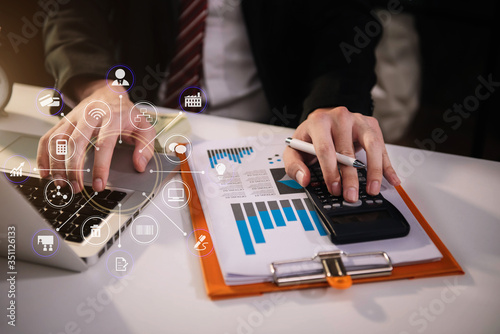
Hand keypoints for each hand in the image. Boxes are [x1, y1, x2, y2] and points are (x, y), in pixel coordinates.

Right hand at [37, 80, 155, 192]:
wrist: (109, 93)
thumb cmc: (126, 114)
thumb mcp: (144, 127)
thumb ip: (146, 147)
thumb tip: (139, 166)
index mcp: (112, 118)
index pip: (104, 144)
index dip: (101, 166)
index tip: (99, 184)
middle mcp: (90, 116)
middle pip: (76, 142)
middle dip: (74, 168)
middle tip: (76, 187)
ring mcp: (74, 118)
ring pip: (59, 140)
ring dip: (57, 164)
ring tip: (62, 184)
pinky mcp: (63, 121)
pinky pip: (48, 137)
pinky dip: (44, 155)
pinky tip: (46, 172)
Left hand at [283, 107, 399, 201]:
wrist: (324, 120)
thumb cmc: (310, 137)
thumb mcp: (294, 149)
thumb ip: (294, 165)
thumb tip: (304, 179)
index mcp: (318, 122)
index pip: (326, 148)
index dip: (330, 171)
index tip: (334, 188)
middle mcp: (340, 118)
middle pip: (347, 150)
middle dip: (350, 177)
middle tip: (351, 195)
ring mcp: (358, 120)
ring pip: (371, 145)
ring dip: (374, 170)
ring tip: (372, 190)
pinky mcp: (371, 125)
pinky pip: (382, 147)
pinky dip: (387, 165)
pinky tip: (392, 180)